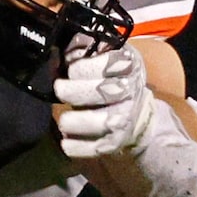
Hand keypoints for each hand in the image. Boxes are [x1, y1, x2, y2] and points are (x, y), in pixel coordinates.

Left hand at [54, 45, 153, 159]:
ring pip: (94, 121)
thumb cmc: (112, 79)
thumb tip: (59, 48)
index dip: (80, 65)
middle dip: (70, 90)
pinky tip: (67, 138)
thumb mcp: (105, 56)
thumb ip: (84, 49)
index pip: (104, 62)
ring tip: (65, 119)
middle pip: (98, 91)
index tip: (70, 67)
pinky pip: (89, 148)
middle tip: (61, 89)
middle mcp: (130, 91)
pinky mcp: (114, 143)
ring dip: (71, 120)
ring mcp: (123, 118)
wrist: (138, 115)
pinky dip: (72, 144)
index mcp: (128, 64)